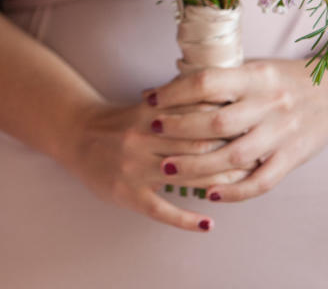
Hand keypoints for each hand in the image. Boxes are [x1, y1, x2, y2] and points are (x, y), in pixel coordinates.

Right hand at [58, 100, 251, 231]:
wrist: (74, 134)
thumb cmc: (116, 121)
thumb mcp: (144, 107)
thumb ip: (178, 105)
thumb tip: (222, 102)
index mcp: (148, 117)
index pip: (196, 120)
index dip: (225, 126)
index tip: (248, 130)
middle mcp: (142, 141)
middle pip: (195, 148)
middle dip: (228, 153)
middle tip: (253, 157)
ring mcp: (134, 169)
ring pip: (184, 177)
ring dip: (217, 183)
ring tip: (240, 186)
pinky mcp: (127, 193)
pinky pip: (161, 210)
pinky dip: (187, 220)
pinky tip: (208, 224)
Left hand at [146, 59, 327, 201]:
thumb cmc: (279, 79)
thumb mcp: (249, 68)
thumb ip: (211, 80)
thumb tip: (156, 91)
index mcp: (254, 77)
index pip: (207, 82)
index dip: (174, 92)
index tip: (151, 100)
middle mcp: (269, 105)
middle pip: (217, 122)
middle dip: (179, 130)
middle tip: (153, 133)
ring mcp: (281, 134)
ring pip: (234, 155)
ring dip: (197, 165)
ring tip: (167, 168)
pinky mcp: (292, 158)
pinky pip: (261, 181)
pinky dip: (234, 191)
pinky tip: (209, 193)